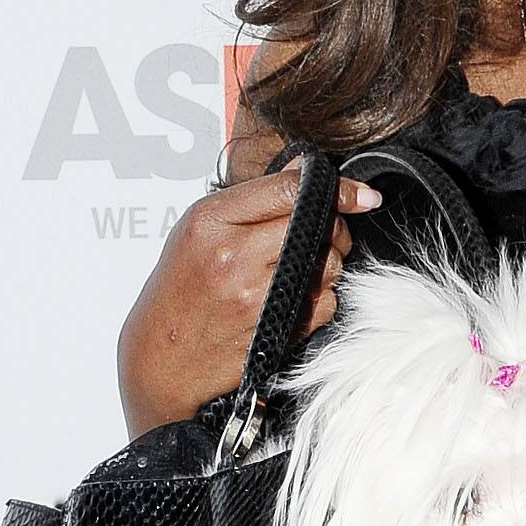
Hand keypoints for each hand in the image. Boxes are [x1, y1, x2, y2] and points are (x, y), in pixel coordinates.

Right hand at [115, 160, 381, 436]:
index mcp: (213, 221)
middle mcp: (236, 256)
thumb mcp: (199, 227)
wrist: (164, 354)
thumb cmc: (180, 288)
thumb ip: (252, 197)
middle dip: (333, 226)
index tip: (360, 194)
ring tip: (301, 265)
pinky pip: (327, 302)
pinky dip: (322, 296)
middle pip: (318, 226)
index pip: (290, 190)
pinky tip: (295, 295)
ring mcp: (259, 296)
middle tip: (322, 232)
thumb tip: (306, 170)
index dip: (335, 188)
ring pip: (329, 264)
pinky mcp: (277, 328)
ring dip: (329, 261)